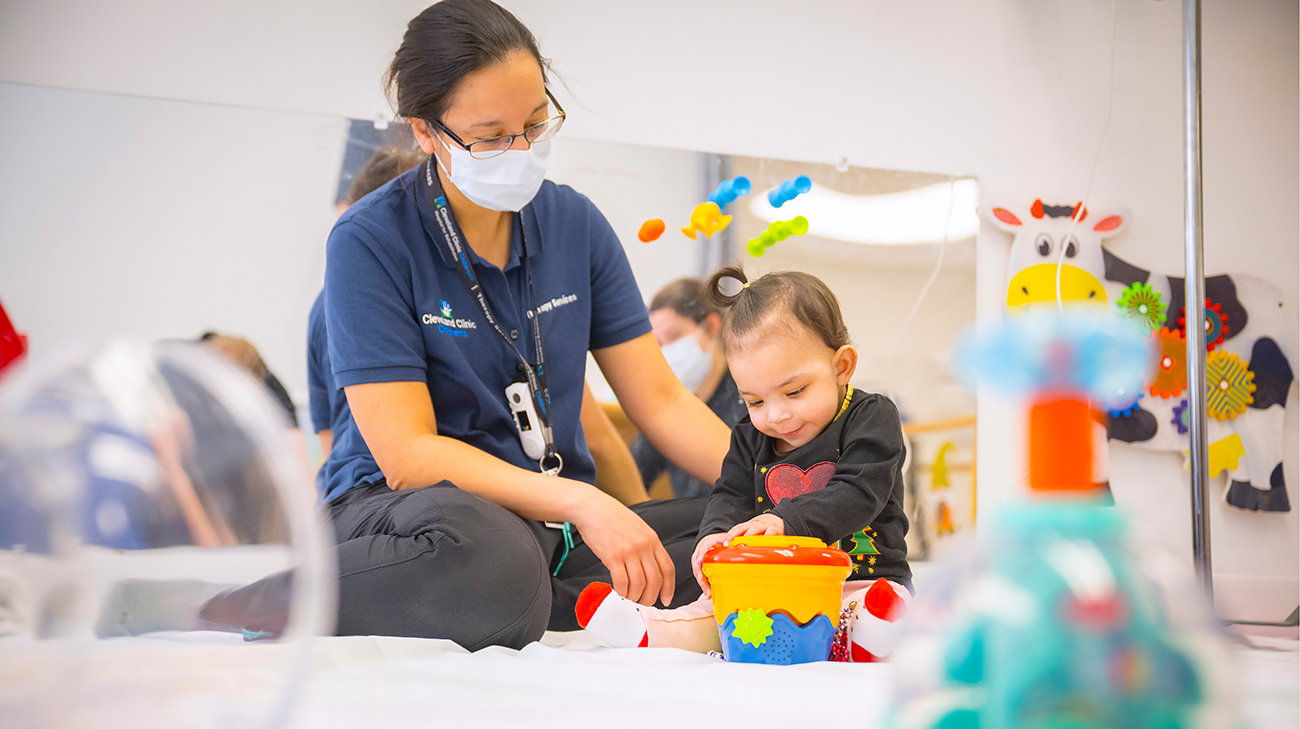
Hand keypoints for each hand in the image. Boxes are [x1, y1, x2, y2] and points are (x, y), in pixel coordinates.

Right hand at [569, 488, 675, 606]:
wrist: (591, 507)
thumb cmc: (612, 517)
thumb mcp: (638, 528)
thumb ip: (646, 545)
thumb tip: (649, 568)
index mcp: (653, 539)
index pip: (668, 569)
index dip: (669, 588)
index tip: (666, 600)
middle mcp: (644, 546)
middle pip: (655, 581)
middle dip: (651, 597)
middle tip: (644, 604)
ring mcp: (629, 551)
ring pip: (639, 584)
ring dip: (635, 597)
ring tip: (629, 600)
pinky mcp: (613, 556)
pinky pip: (622, 582)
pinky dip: (621, 592)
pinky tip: (617, 592)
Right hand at [690, 532, 731, 597]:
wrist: (712, 542)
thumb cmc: (717, 541)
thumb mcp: (723, 538)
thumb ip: (727, 541)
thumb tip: (730, 545)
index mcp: (705, 543)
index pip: (701, 548)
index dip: (700, 554)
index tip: (699, 560)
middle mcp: (700, 553)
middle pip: (697, 563)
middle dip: (699, 574)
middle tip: (703, 582)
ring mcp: (699, 561)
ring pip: (698, 572)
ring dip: (702, 583)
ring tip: (708, 593)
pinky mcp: (701, 568)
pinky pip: (701, 576)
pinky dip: (704, 585)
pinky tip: (709, 593)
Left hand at [723, 514, 784, 540]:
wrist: (779, 519)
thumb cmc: (762, 528)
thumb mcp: (751, 531)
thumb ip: (741, 537)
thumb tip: (726, 545)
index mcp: (748, 525)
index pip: (737, 528)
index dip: (730, 535)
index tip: (724, 542)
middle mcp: (755, 524)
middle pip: (744, 528)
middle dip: (736, 535)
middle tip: (730, 543)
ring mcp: (765, 526)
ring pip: (756, 529)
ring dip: (749, 535)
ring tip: (744, 543)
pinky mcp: (775, 530)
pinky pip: (771, 532)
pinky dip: (767, 536)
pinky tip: (763, 542)